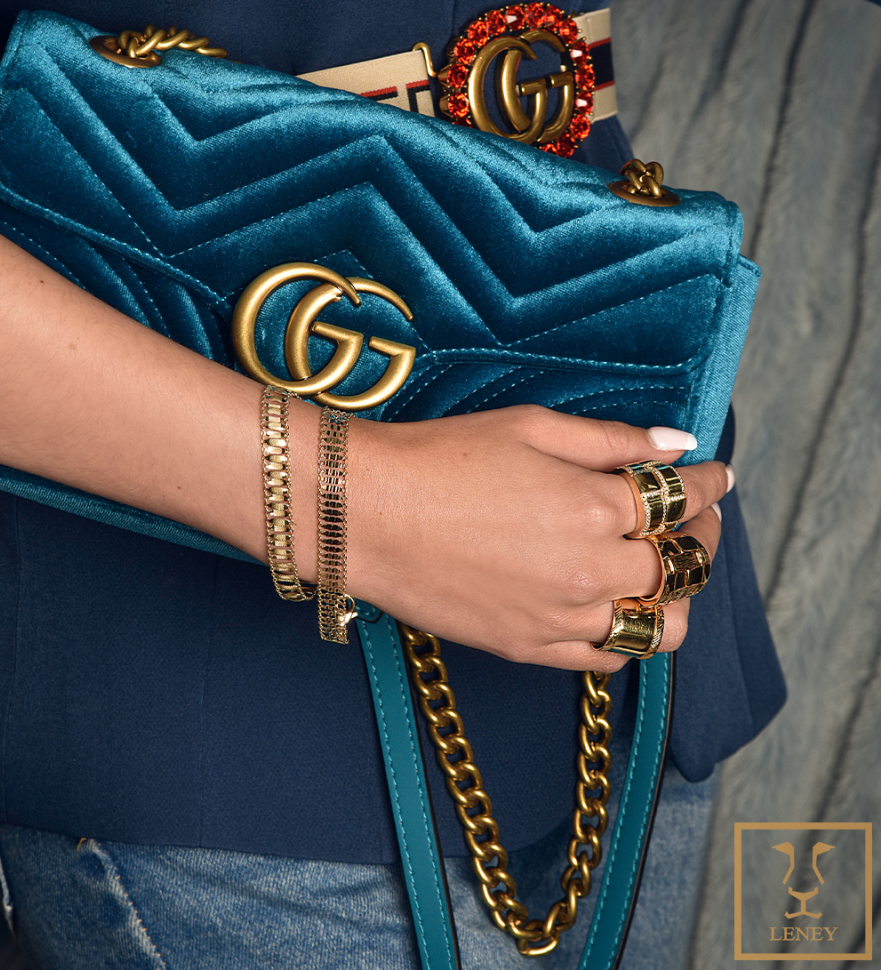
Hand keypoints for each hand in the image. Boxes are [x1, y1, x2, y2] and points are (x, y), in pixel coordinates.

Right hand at [338, 406, 727, 670]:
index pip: (682, 499)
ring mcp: (561, 616)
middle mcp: (589, 569)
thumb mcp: (530, 426)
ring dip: (676, 595)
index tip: (717, 476)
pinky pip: (607, 657)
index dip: (710, 485)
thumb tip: (676, 443)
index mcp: (593, 506)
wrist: (365, 515)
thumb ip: (611, 439)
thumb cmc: (440, 459)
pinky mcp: (530, 647)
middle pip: (682, 564)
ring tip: (662, 568)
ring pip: (660, 626)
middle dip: (703, 536)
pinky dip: (628, 633)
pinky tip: (616, 604)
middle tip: (697, 518)